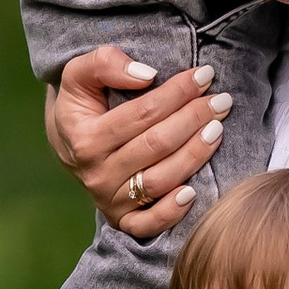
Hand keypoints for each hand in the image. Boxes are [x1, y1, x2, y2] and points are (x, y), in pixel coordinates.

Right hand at [44, 45, 230, 239]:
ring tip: (218, 129)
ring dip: (195, 155)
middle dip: (194, 119)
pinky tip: (194, 191)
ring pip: (160, 181)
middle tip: (222, 101)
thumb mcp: (78, 76)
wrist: (66, 143)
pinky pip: (148, 225)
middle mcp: (97, 173)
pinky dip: (172, 212)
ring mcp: (109, 199)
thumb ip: (103, 64)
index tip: (204, 75)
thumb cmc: (82, 105)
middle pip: (157, 145)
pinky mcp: (121, 219)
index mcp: (85, 137)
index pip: (142, 113)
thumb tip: (146, 75)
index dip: (177, 92)